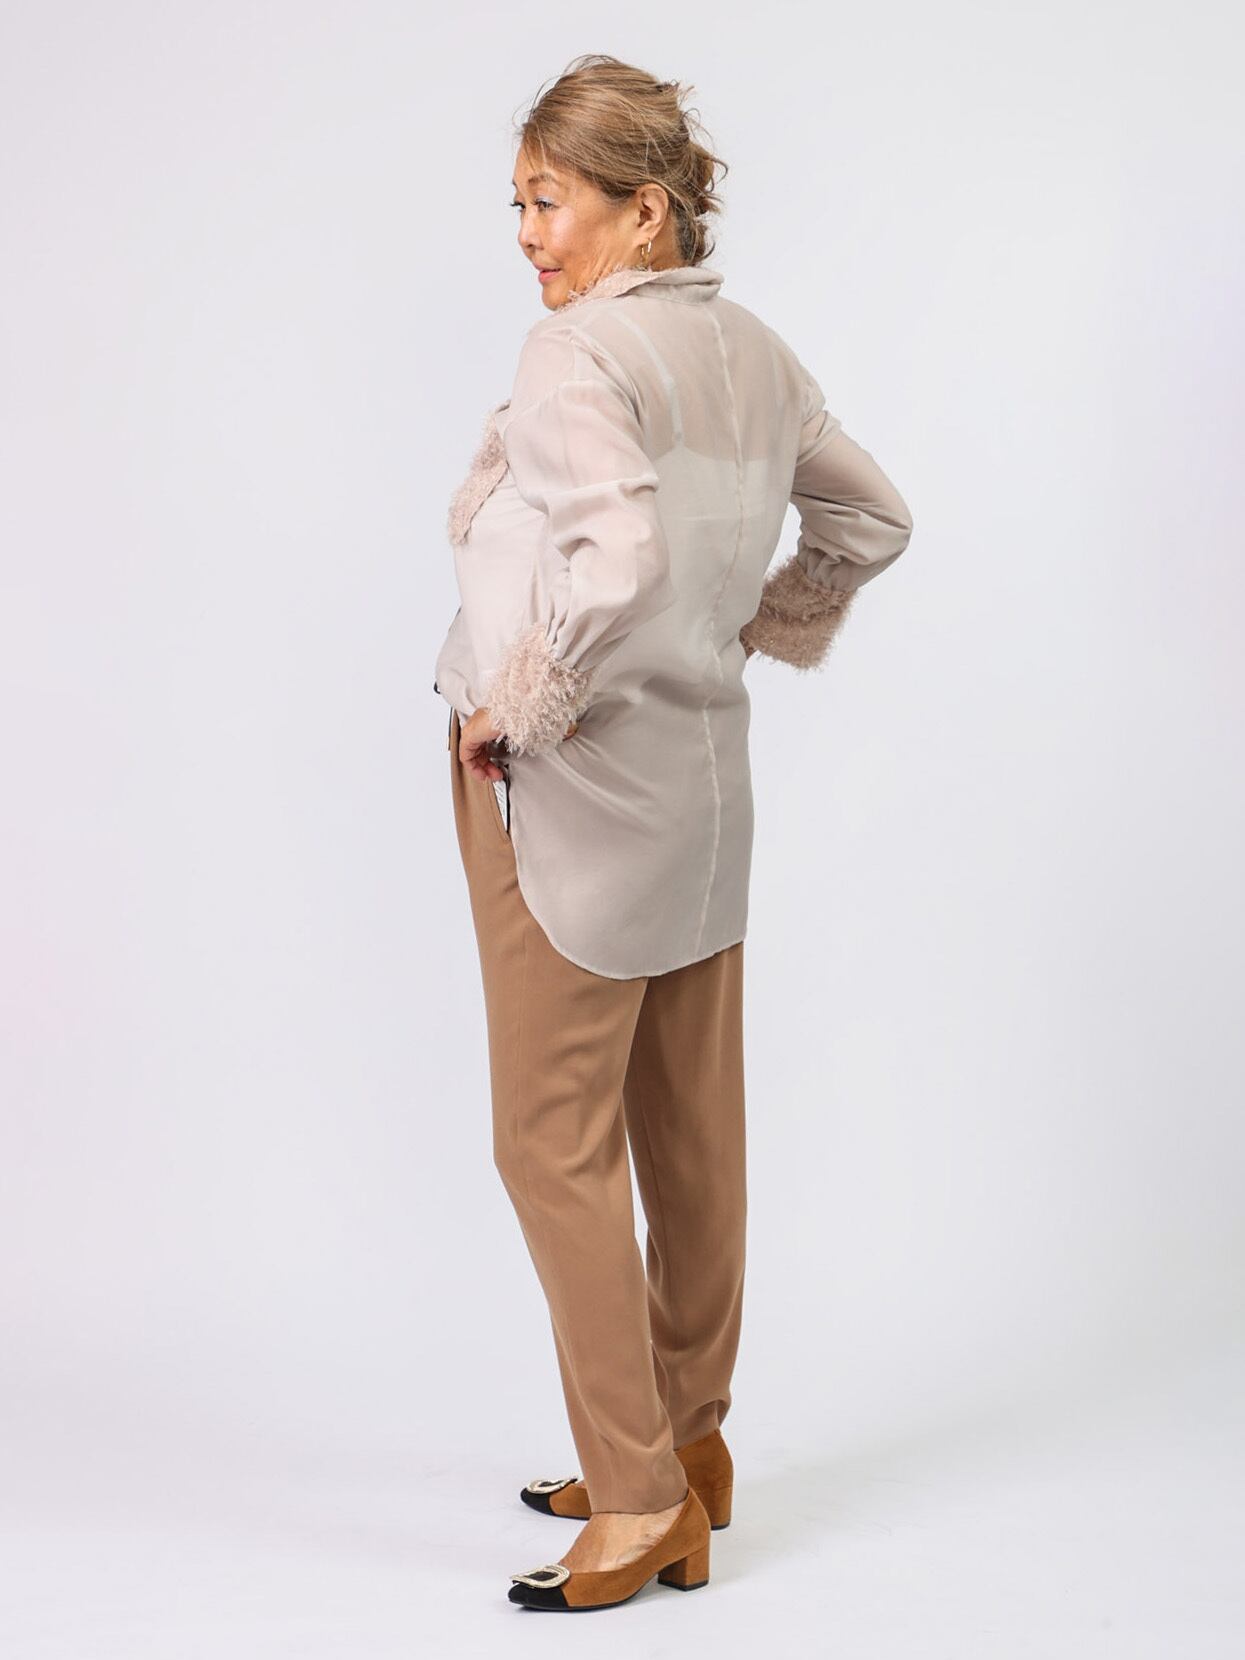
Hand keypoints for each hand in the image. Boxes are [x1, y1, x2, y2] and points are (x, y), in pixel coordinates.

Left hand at [460, 708, 580, 778]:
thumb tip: (550, 738)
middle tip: (497, 774)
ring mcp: (474, 728)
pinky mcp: (470, 734)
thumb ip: (533, 734)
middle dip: (486, 765)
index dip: (490, 757)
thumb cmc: (527, 711)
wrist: (521, 705)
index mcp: (492, 719)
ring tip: (491, 777)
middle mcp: (481, 723)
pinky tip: (481, 774)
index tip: (499, 766)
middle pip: (477, 749)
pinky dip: (472, 767)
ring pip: (470, 754)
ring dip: (480, 769)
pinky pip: (465, 756)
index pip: (485, 741)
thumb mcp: (529, 727)